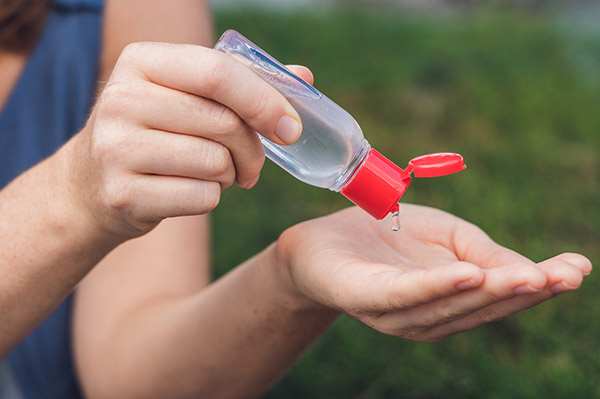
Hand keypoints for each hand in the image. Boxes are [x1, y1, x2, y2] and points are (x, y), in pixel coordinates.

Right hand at [65, 42, 312, 237]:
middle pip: (224, 122)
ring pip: (216, 162)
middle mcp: (121, 99)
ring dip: (232, 175)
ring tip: (216, 174)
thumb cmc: (156, 133)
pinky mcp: (121, 194)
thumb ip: (243, 83)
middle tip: (253, 163)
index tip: (292, 128)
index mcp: (141, 62)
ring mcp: (115, 148)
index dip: (265, 101)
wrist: (90, 186)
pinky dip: (212, 198)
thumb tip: (303, 77)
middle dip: (254, 149)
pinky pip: (202, 197)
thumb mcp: (186, 96)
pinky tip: (192, 191)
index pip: (218, 72)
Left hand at [276, 205, 591, 341]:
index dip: (539, 285)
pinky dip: (436, 286)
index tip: (578, 267)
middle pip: (480, 306)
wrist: (320, 241)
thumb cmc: (386, 237)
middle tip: (565, 275)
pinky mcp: (365, 297)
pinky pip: (403, 293)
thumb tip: (532, 271)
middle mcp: (428, 315)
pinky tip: (466, 275)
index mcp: (450, 299)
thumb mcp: (444, 235)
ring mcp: (396, 312)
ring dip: (489, 291)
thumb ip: (483, 252)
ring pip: (448, 304)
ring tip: (528, 276)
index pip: (499, 295)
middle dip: (525, 292)